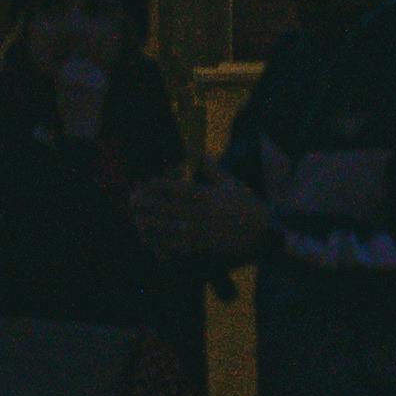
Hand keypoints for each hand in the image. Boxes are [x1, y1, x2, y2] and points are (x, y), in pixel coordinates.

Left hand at [125, 178, 265, 268]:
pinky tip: (153, 240)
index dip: (152, 184)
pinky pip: (175, 246)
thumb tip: (193, 149)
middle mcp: (196, 214)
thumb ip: (208, 165)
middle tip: (131, 200)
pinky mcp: (200, 247)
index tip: (142, 181)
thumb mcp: (229, 180)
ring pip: (164, 229)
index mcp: (201, 194)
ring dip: (148, 224)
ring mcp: (197, 232)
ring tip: (136, 219)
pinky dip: (161, 243)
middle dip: (144, 204)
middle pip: (161, 207)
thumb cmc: (246, 205)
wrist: (263, 233)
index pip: (169, 187)